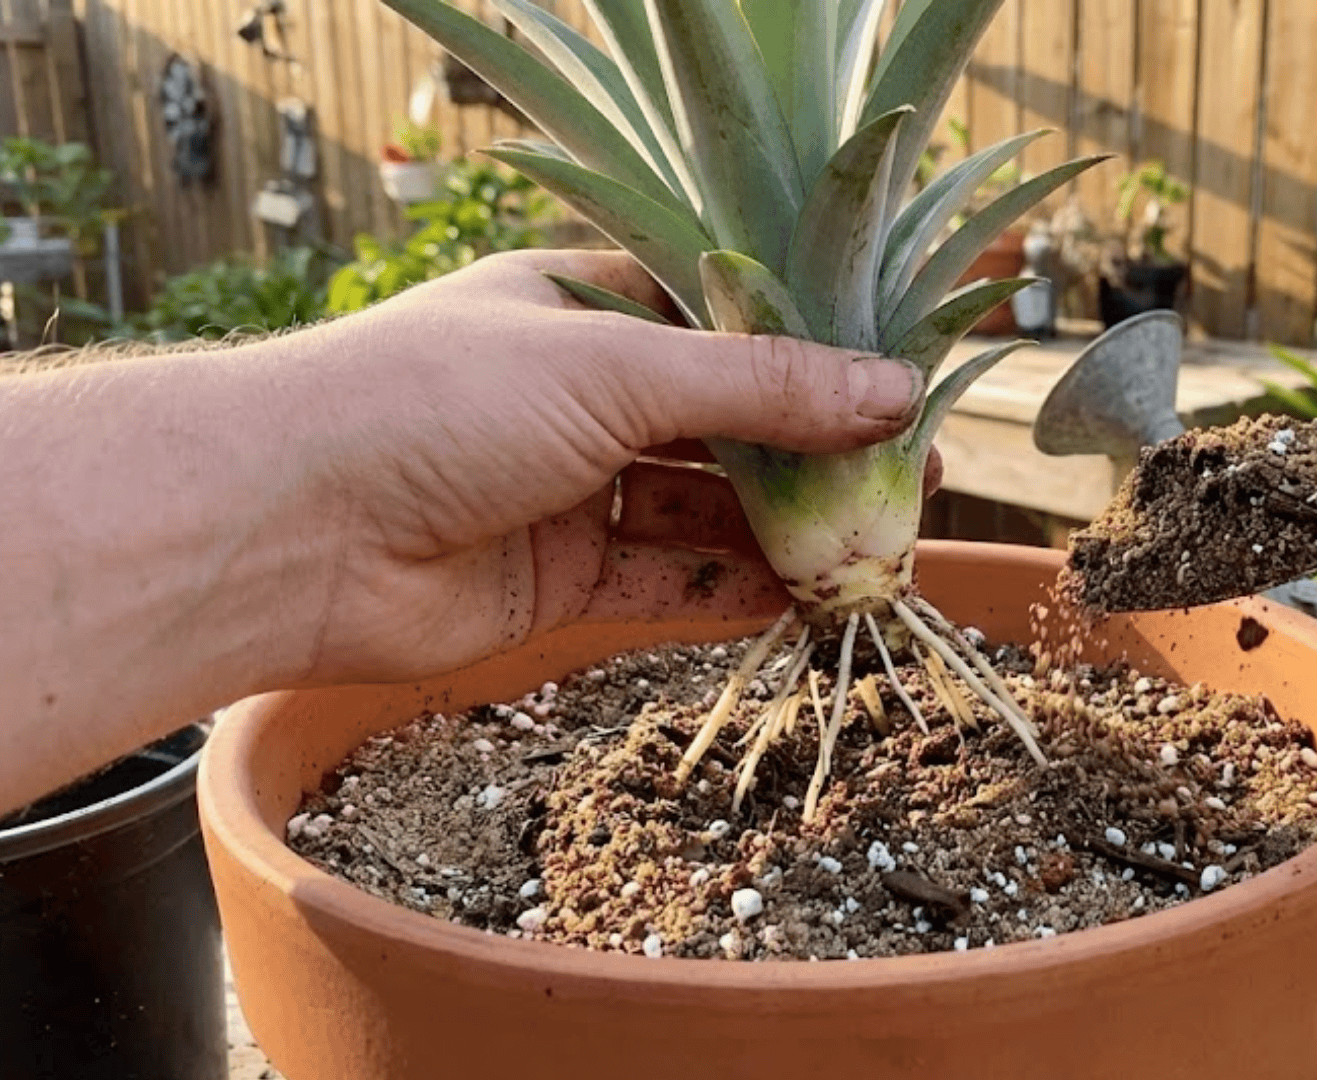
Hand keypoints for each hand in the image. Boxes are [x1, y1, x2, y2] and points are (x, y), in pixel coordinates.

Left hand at [294, 249, 926, 683]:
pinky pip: (665, 587)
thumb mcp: (615, 367)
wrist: (287, 532)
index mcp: (584, 308)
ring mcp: (570, 492)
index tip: (900, 382)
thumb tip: (892, 391)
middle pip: (725, 426)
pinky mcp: (557, 583)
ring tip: (875, 552)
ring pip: (703, 513)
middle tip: (908, 482)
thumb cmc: (435, 402)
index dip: (814, 353)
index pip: (726, 322)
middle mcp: (580, 397)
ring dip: (784, 534)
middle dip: (813, 456)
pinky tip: (802, 603)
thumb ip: (759, 385)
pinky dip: (731, 596)